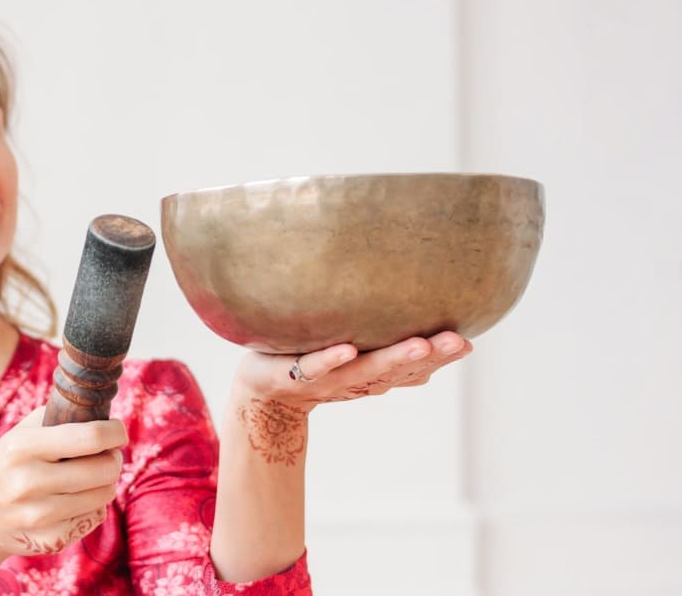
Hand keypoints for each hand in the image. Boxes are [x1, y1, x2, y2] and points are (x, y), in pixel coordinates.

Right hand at [0, 405, 127, 570]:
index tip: (119, 432)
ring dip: (105, 483)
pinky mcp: (49, 540)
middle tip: (108, 456)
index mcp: (21, 447)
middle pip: (104, 469)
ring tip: (91, 478)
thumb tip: (98, 408)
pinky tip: (75, 501)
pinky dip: (92, 507)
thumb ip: (54, 417)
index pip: (89, 436)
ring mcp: (39, 515)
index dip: (115, 432)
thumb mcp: (16, 435)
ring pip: (104, 495)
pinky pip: (94, 518)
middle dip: (114, 459)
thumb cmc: (2, 468)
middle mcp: (28, 482)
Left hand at [233, 331, 472, 412]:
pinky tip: (348, 350)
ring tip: (421, 345)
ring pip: (364, 370)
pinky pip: (315, 366)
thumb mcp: (355, 361)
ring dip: (393, 359)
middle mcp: (356, 380)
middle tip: (460, 343)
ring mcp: (327, 379)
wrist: (264, 393)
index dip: (442, 359)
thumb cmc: (315, 369)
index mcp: (373, 375)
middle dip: (430, 357)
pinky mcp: (295, 373)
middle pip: (397, 370)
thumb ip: (389, 358)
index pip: (414, 368)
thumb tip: (433, 350)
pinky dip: (332, 360)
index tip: (470, 344)